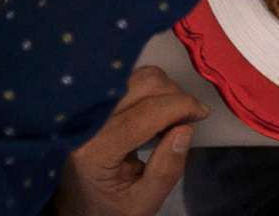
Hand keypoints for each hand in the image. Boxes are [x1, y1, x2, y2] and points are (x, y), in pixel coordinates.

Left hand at [54, 65, 203, 215]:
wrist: (76, 208)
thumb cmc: (109, 208)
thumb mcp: (143, 203)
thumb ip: (166, 171)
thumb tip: (185, 128)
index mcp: (95, 153)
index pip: (141, 115)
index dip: (177, 106)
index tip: (202, 113)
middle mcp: (87, 124)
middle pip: (139, 86)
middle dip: (173, 96)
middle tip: (188, 118)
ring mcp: (88, 111)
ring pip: (135, 76)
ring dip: (163, 89)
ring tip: (171, 117)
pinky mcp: (93, 105)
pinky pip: (128, 80)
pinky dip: (150, 88)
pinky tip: (155, 111)